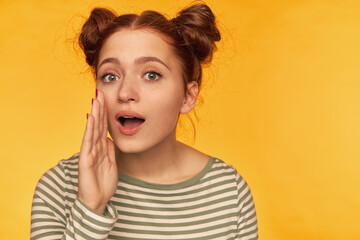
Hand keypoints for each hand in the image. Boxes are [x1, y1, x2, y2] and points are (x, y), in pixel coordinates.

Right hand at [78, 89, 117, 213]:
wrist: (98, 200)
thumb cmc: (103, 183)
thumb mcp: (111, 162)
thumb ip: (109, 150)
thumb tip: (110, 138)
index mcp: (101, 148)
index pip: (103, 127)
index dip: (105, 113)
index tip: (106, 99)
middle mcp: (94, 147)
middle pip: (97, 124)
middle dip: (99, 108)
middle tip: (100, 92)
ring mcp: (89, 152)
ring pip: (92, 129)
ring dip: (94, 114)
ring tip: (95, 99)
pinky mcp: (85, 160)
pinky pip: (88, 142)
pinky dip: (89, 129)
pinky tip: (90, 117)